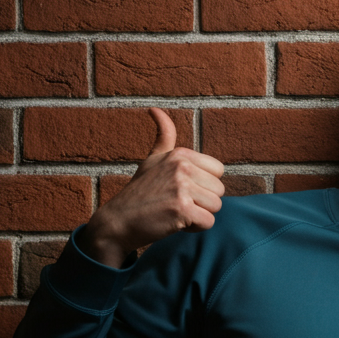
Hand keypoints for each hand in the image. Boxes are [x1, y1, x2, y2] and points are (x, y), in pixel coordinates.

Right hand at [81, 108, 224, 267]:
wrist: (119, 221)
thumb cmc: (140, 192)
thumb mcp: (152, 160)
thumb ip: (164, 137)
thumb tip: (155, 109)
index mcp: (180, 154)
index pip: (218, 171)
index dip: (204, 185)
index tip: (182, 190)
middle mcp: (182, 166)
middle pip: (220, 191)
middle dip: (203, 202)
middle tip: (177, 203)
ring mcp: (181, 186)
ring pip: (216, 207)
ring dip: (199, 215)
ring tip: (176, 212)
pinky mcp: (182, 208)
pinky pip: (208, 222)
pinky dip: (195, 228)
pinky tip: (176, 222)